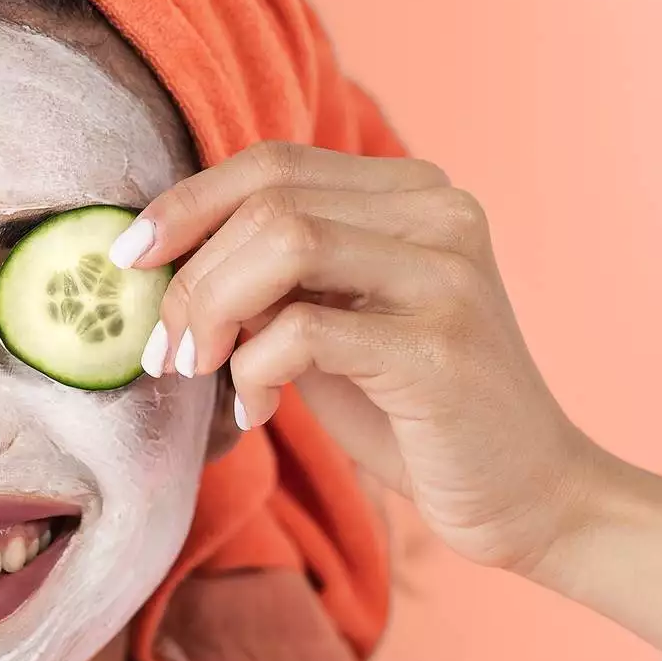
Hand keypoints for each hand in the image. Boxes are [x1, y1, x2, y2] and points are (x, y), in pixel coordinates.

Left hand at [114, 141, 597, 572]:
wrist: (533, 497)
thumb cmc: (417, 415)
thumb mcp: (336, 327)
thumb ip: (274, 281)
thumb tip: (165, 260)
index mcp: (417, 193)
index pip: (275, 163)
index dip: (188, 202)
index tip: (129, 258)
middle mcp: (441, 214)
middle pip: (270, 197)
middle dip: (189, 270)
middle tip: (158, 345)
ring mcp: (447, 274)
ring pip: (283, 242)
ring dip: (210, 308)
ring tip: (192, 368)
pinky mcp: (439, 345)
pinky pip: (304, 329)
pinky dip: (254, 367)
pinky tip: (259, 408)